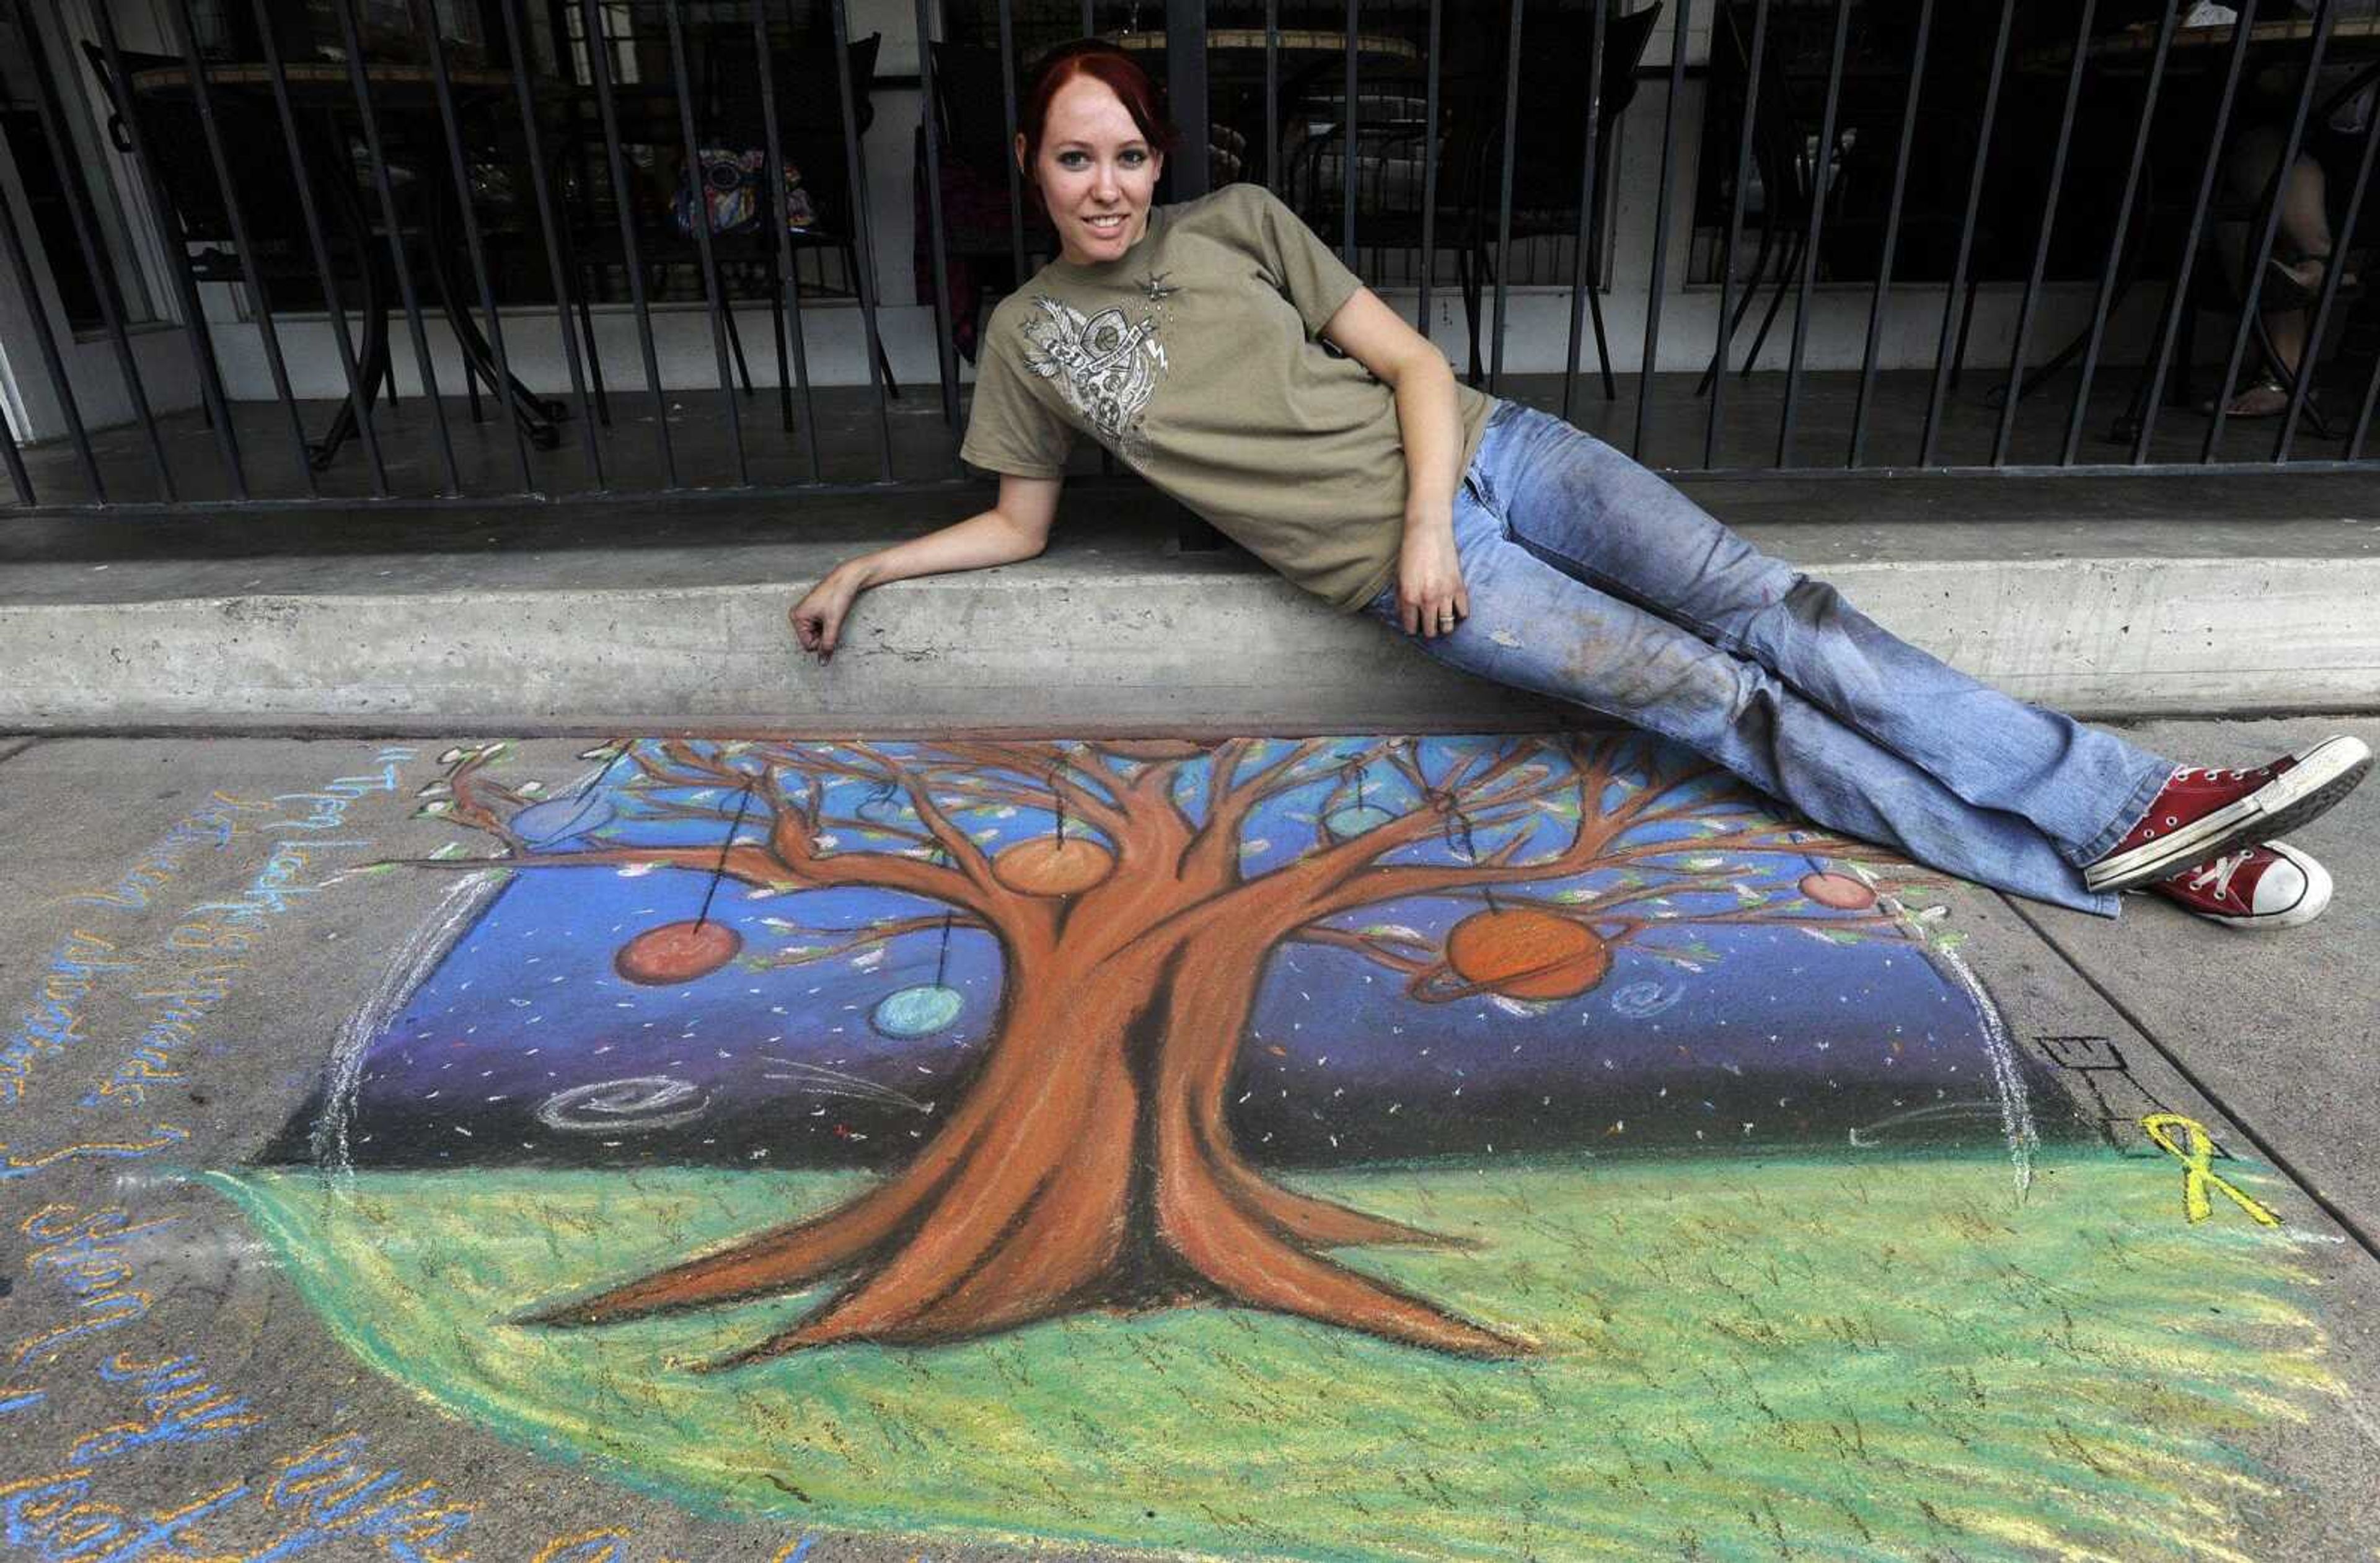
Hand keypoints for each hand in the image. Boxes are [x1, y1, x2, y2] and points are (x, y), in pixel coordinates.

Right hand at [789, 567, 862, 662]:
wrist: (847, 579)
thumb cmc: (837, 596)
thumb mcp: (833, 624)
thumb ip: (827, 645)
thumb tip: (823, 662)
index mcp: (796, 617)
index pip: (808, 645)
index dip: (822, 641)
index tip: (830, 627)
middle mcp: (797, 615)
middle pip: (811, 640)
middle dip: (824, 635)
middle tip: (831, 619)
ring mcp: (804, 612)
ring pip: (816, 634)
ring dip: (827, 629)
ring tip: (832, 614)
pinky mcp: (812, 610)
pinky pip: (819, 627)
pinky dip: (827, 624)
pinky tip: (832, 613)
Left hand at [1397, 519, 1468, 638]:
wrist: (1429, 532)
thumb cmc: (1411, 552)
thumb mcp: (1398, 577)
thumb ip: (1400, 599)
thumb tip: (1403, 616)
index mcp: (1409, 598)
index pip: (1411, 627)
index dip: (1412, 628)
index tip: (1414, 625)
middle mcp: (1427, 600)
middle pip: (1431, 631)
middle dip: (1428, 629)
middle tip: (1428, 622)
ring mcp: (1445, 595)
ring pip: (1447, 626)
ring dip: (1444, 625)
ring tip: (1441, 618)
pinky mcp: (1459, 588)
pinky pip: (1463, 613)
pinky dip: (1459, 614)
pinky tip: (1454, 609)